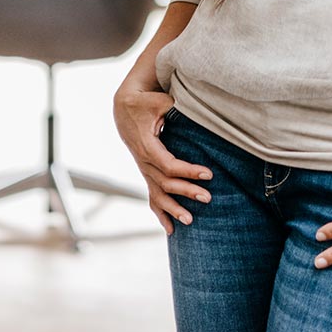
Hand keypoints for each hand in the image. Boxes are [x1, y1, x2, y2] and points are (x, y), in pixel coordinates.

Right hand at [113, 78, 214, 235]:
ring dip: (173, 208)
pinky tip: (171, 230)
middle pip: (165, 183)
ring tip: (190, 221)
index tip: (208, 174)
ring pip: (157, 194)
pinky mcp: (146, 173)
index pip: (168, 165)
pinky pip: (151, 197)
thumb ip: (172, 106)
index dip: (188, 171)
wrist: (123, 108)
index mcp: (147, 146)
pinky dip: (160, 214)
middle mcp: (143, 162)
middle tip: (207, 198)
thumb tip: (189, 107)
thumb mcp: (157, 101)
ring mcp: (144, 170)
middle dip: (187, 191)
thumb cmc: (144, 103)